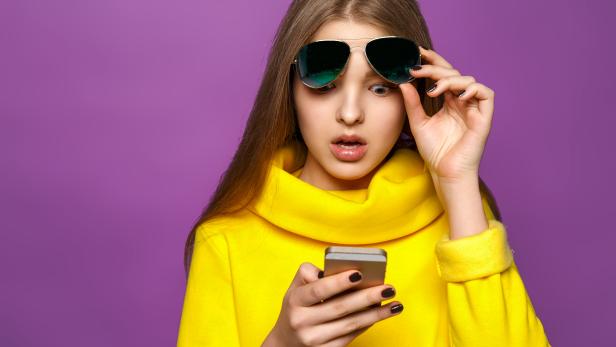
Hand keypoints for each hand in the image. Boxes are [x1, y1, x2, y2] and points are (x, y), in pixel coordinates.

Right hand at [262, 262, 402, 346]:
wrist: (285, 343)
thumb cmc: (296, 308)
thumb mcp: (295, 289)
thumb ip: (310, 274)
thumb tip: (337, 270)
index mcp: (295, 301)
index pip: (319, 290)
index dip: (339, 282)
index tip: (359, 273)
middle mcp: (302, 322)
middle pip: (340, 308)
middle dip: (367, 297)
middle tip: (388, 288)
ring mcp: (315, 340)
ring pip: (350, 324)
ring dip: (375, 314)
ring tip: (394, 304)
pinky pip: (351, 336)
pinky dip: (368, 324)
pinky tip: (380, 314)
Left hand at [399, 46, 494, 184]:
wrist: (445, 173)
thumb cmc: (435, 152)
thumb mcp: (418, 123)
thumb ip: (412, 103)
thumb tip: (403, 82)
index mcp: (448, 102)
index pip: (443, 75)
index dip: (432, 62)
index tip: (416, 54)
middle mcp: (462, 102)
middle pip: (454, 74)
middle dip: (436, 68)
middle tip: (418, 69)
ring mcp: (473, 109)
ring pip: (468, 80)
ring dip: (450, 80)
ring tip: (434, 90)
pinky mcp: (483, 118)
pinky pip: (486, 94)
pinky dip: (472, 89)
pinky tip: (456, 96)